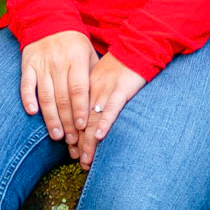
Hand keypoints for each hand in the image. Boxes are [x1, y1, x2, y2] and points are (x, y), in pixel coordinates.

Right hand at [21, 31, 98, 157]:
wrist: (48, 20)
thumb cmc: (74, 43)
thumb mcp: (89, 54)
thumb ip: (93, 76)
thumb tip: (102, 103)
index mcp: (77, 60)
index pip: (79, 89)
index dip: (81, 109)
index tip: (83, 127)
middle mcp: (59, 63)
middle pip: (63, 97)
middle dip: (68, 121)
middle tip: (71, 140)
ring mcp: (42, 64)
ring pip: (46, 95)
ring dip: (51, 117)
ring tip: (56, 135)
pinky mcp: (27, 64)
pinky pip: (26, 84)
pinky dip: (28, 98)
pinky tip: (32, 112)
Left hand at [74, 52, 146, 169]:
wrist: (137, 46)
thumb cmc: (121, 64)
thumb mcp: (101, 77)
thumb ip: (94, 93)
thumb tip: (89, 112)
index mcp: (86, 88)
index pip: (76, 116)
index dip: (74, 135)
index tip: (72, 152)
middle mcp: (92, 90)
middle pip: (82, 121)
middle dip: (80, 144)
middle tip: (78, 162)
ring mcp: (106, 90)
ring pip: (93, 119)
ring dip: (89, 142)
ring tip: (86, 159)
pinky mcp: (121, 89)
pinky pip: (111, 109)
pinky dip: (104, 123)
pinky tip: (99, 136)